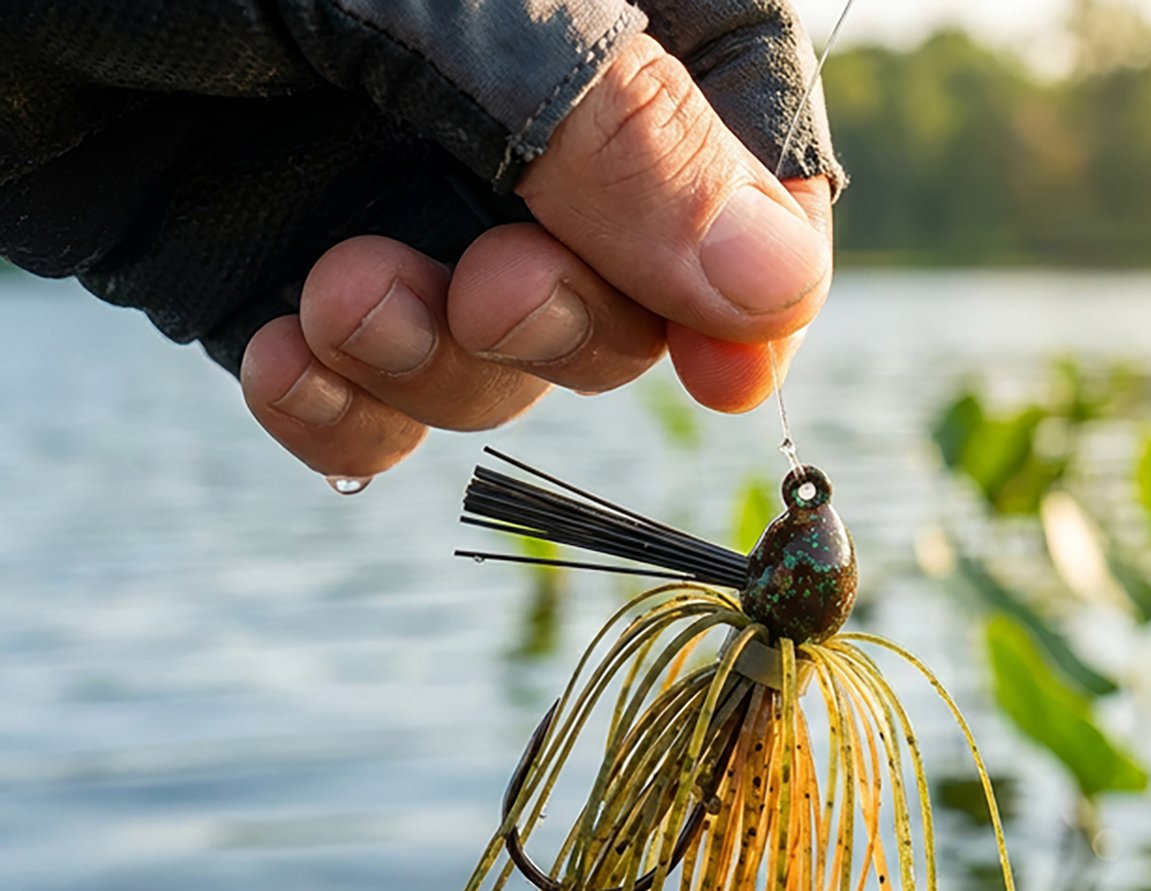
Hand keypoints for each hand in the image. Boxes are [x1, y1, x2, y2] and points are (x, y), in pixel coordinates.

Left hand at [240, 33, 832, 480]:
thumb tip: (776, 288)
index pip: (746, 143)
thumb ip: (602, 120)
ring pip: (504, 366)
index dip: (754, 273)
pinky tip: (272, 357)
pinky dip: (340, 418)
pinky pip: (378, 412)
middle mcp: (508, 112)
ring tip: (326, 300)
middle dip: (556, 319)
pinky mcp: (294, 287)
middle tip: (470, 292)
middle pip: (636, 286)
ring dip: (430, 367)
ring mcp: (401, 202)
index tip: (729, 375)